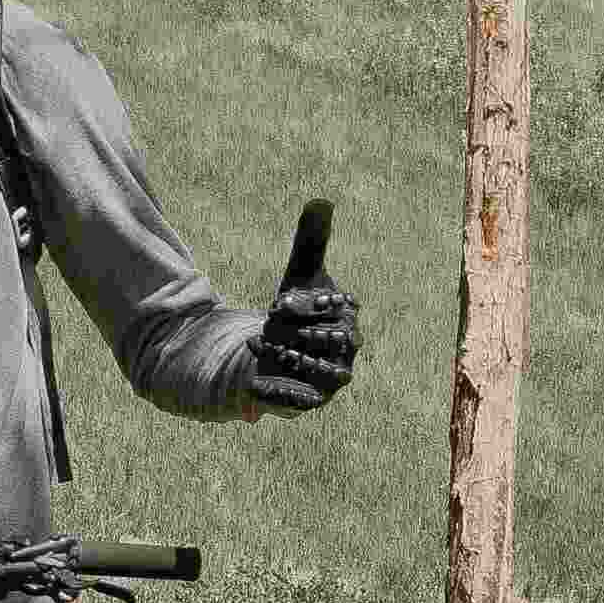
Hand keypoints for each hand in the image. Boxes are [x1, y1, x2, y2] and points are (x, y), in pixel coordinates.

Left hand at [247, 197, 356, 413]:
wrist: (278, 350)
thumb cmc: (297, 310)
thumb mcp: (300, 275)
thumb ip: (311, 241)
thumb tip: (321, 200)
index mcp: (349, 315)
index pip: (341, 308)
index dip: (310, 304)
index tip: (279, 300)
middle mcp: (350, 348)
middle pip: (335, 341)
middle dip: (301, 330)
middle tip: (268, 319)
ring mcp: (335, 377)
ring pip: (326, 374)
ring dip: (293, 358)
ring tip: (260, 343)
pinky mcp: (314, 400)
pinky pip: (305, 402)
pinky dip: (280, 393)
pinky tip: (253, 382)